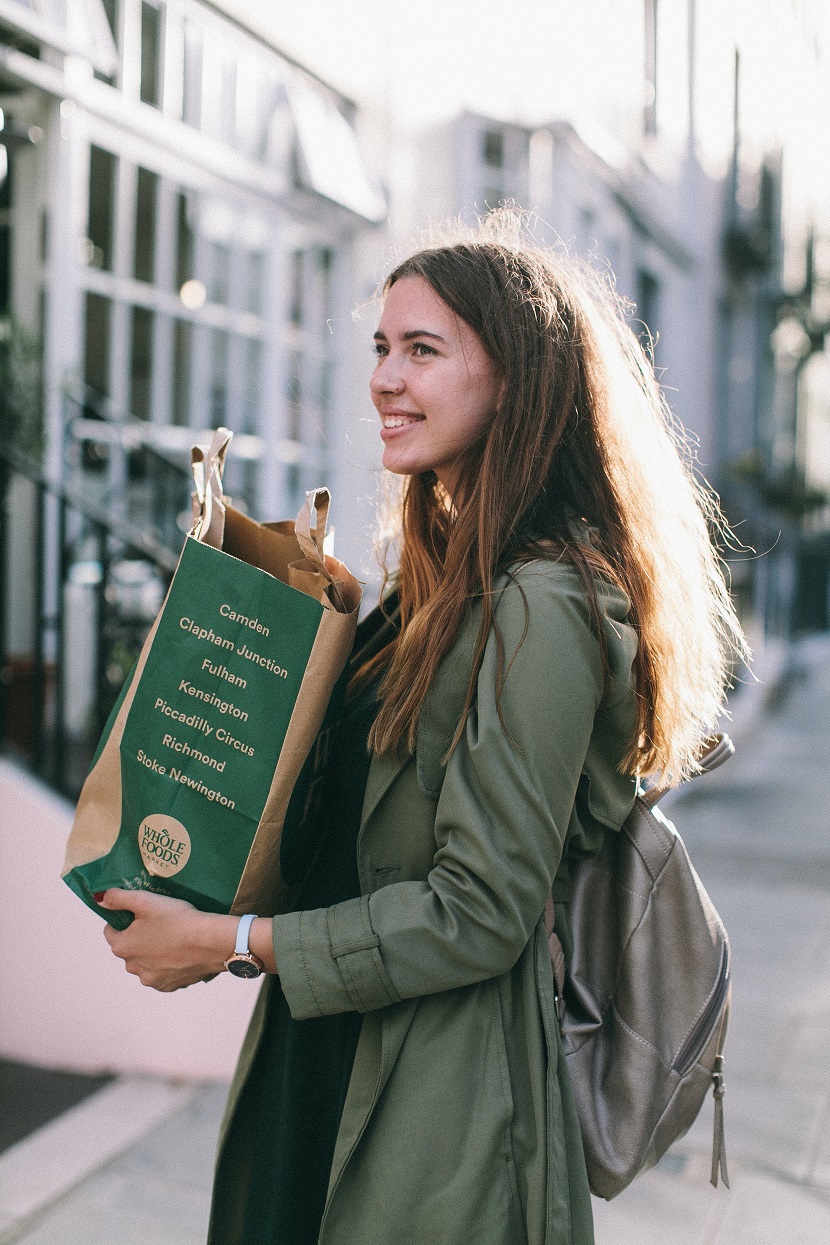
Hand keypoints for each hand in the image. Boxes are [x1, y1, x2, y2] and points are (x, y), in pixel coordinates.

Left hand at [99, 889, 234, 991]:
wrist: (211, 942)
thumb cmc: (179, 920)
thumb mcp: (146, 901)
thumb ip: (119, 898)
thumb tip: (101, 899)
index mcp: (123, 947)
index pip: (111, 931)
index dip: (123, 920)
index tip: (140, 913)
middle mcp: (132, 967)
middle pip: (129, 948)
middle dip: (139, 937)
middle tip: (159, 922)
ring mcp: (151, 979)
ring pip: (145, 962)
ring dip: (153, 952)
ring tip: (172, 937)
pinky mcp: (169, 986)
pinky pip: (162, 973)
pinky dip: (167, 964)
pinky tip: (180, 951)